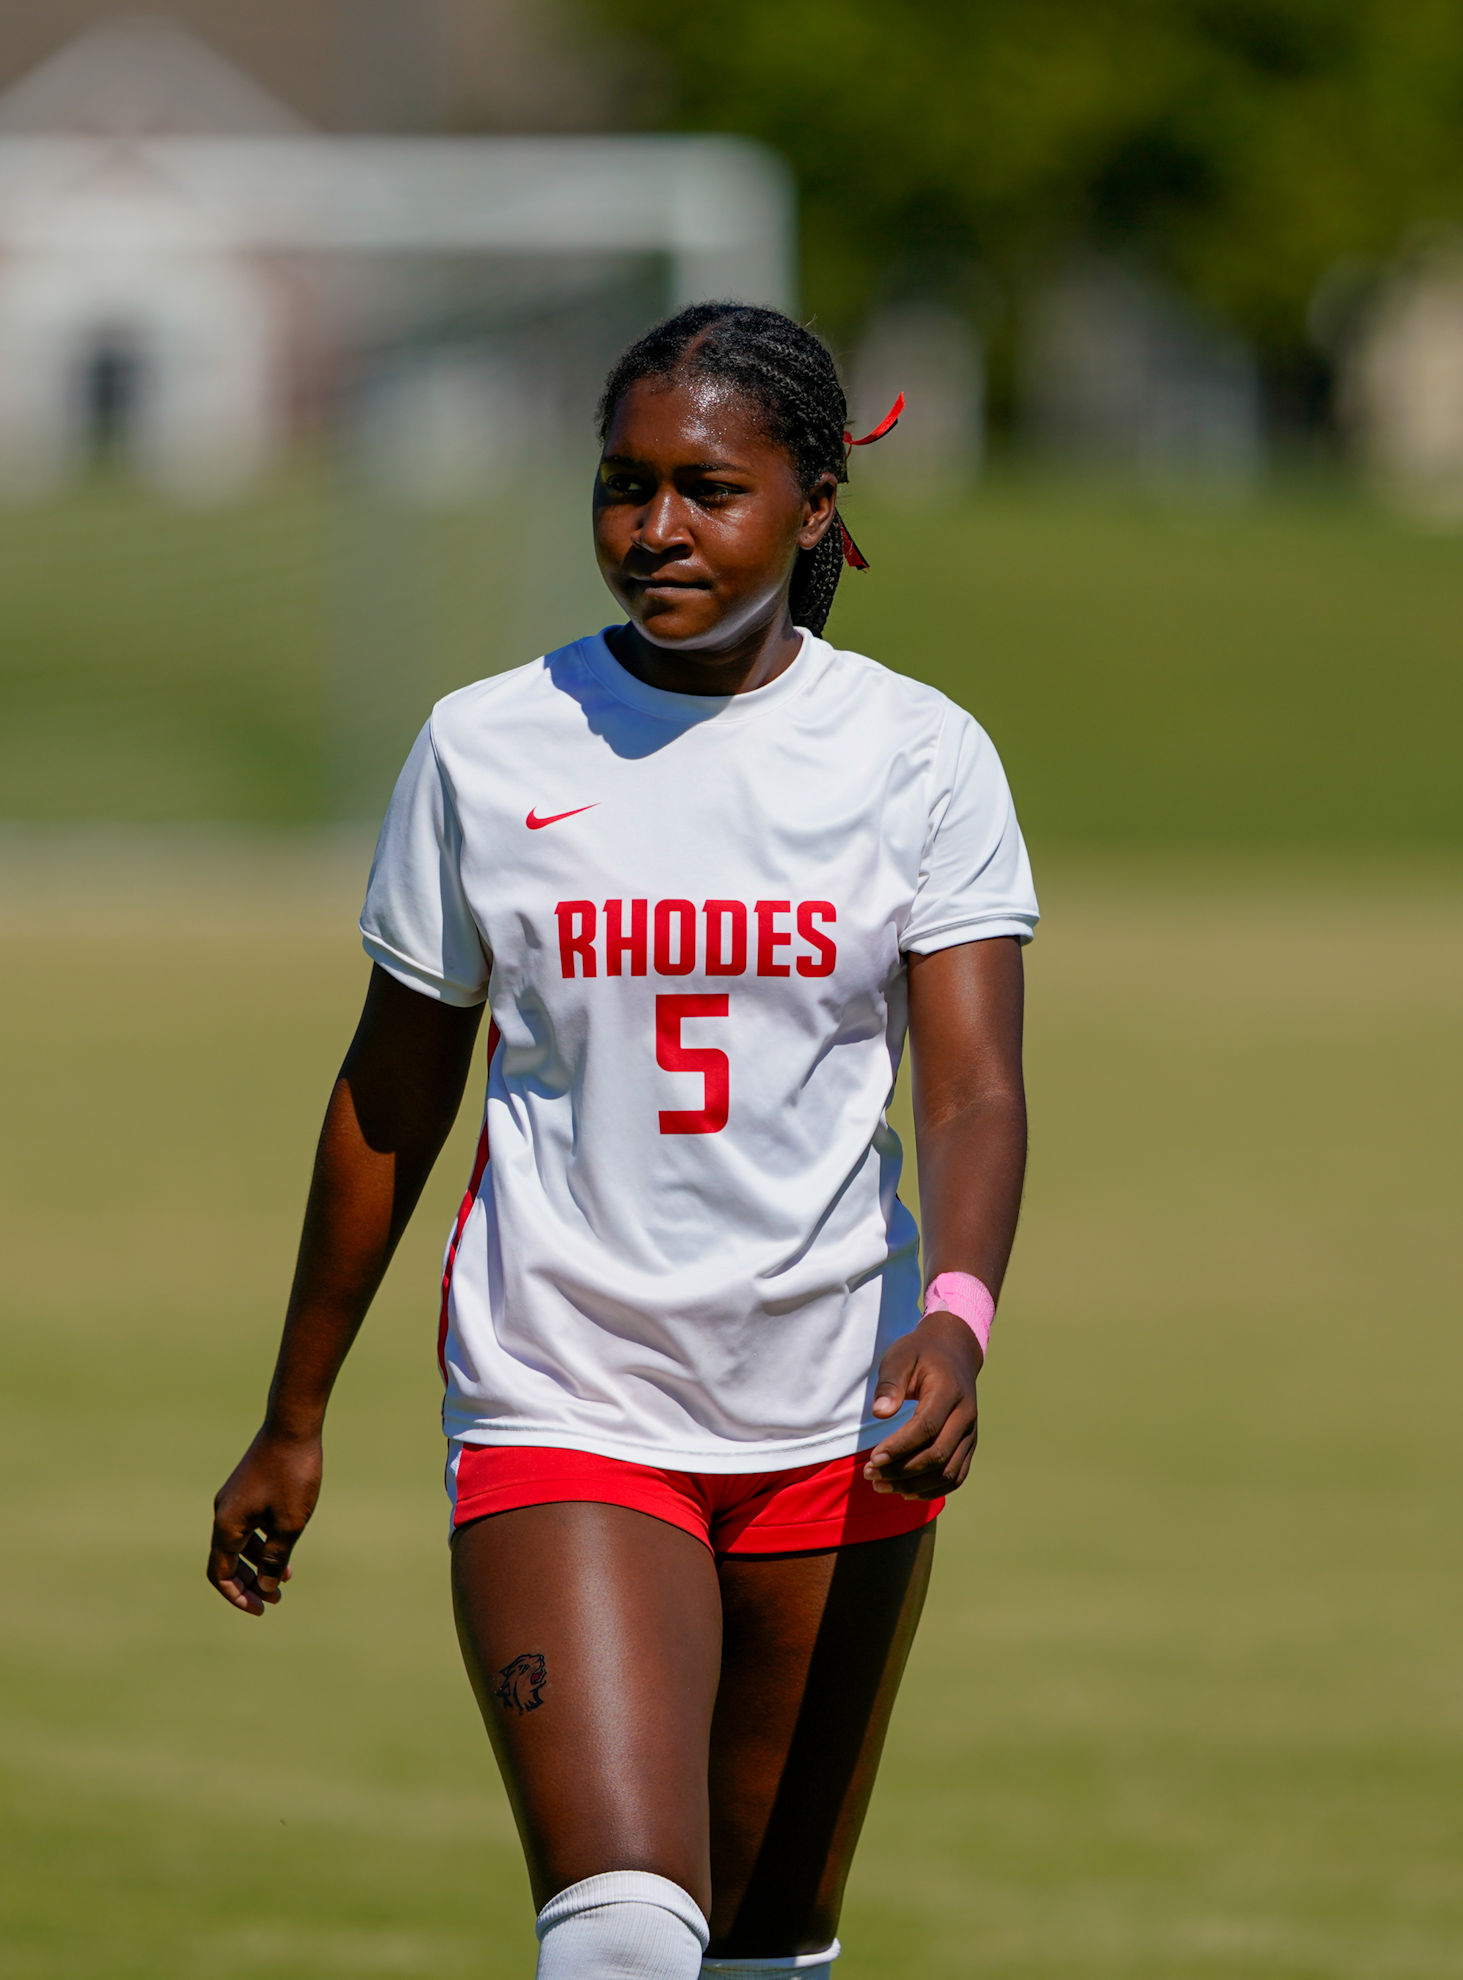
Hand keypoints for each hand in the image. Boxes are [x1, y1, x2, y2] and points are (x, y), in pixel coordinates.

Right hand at [207, 1426, 321, 1615]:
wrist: (292, 1426)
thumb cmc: (292, 1475)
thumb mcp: (289, 1524)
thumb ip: (274, 1557)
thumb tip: (264, 1586)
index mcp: (227, 1525)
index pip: (221, 1574)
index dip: (238, 1596)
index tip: (262, 1609)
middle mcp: (223, 1513)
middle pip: (227, 1561)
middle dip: (248, 1584)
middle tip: (273, 1600)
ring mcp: (233, 1499)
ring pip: (239, 1543)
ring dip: (257, 1563)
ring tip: (284, 1578)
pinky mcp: (246, 1487)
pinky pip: (248, 1525)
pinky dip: (262, 1541)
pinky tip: (284, 1546)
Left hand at [863, 1310, 981, 1499]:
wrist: (954, 1352)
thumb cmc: (920, 1354)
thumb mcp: (901, 1357)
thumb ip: (890, 1383)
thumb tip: (880, 1413)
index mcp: (949, 1391)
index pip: (927, 1427)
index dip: (900, 1447)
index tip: (873, 1459)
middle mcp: (966, 1415)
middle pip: (938, 1454)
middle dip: (902, 1471)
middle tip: (870, 1475)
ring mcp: (970, 1433)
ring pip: (948, 1471)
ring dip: (914, 1485)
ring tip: (881, 1486)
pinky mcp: (969, 1445)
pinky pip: (956, 1476)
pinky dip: (933, 1490)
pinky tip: (906, 1491)